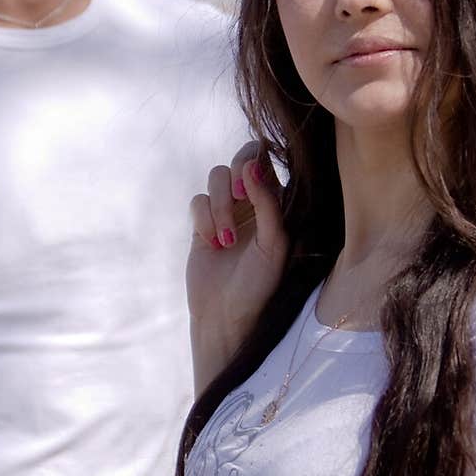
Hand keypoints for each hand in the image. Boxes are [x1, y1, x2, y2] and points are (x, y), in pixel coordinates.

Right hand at [188, 142, 287, 388]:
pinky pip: (198, 200)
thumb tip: (252, 166)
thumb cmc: (260, 283)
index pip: (267, 159)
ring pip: (216, 177)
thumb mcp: (273, 244)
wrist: (226, 315)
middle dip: (233, 179)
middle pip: (239, 160)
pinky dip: (203, 218)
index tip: (248, 188)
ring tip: (225, 239)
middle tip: (237, 197)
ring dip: (219, 205)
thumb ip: (267, 203)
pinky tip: (212, 243)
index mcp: (277, 202)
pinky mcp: (202, 222)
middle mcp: (252, 201)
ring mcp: (226, 210)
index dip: (254, 163)